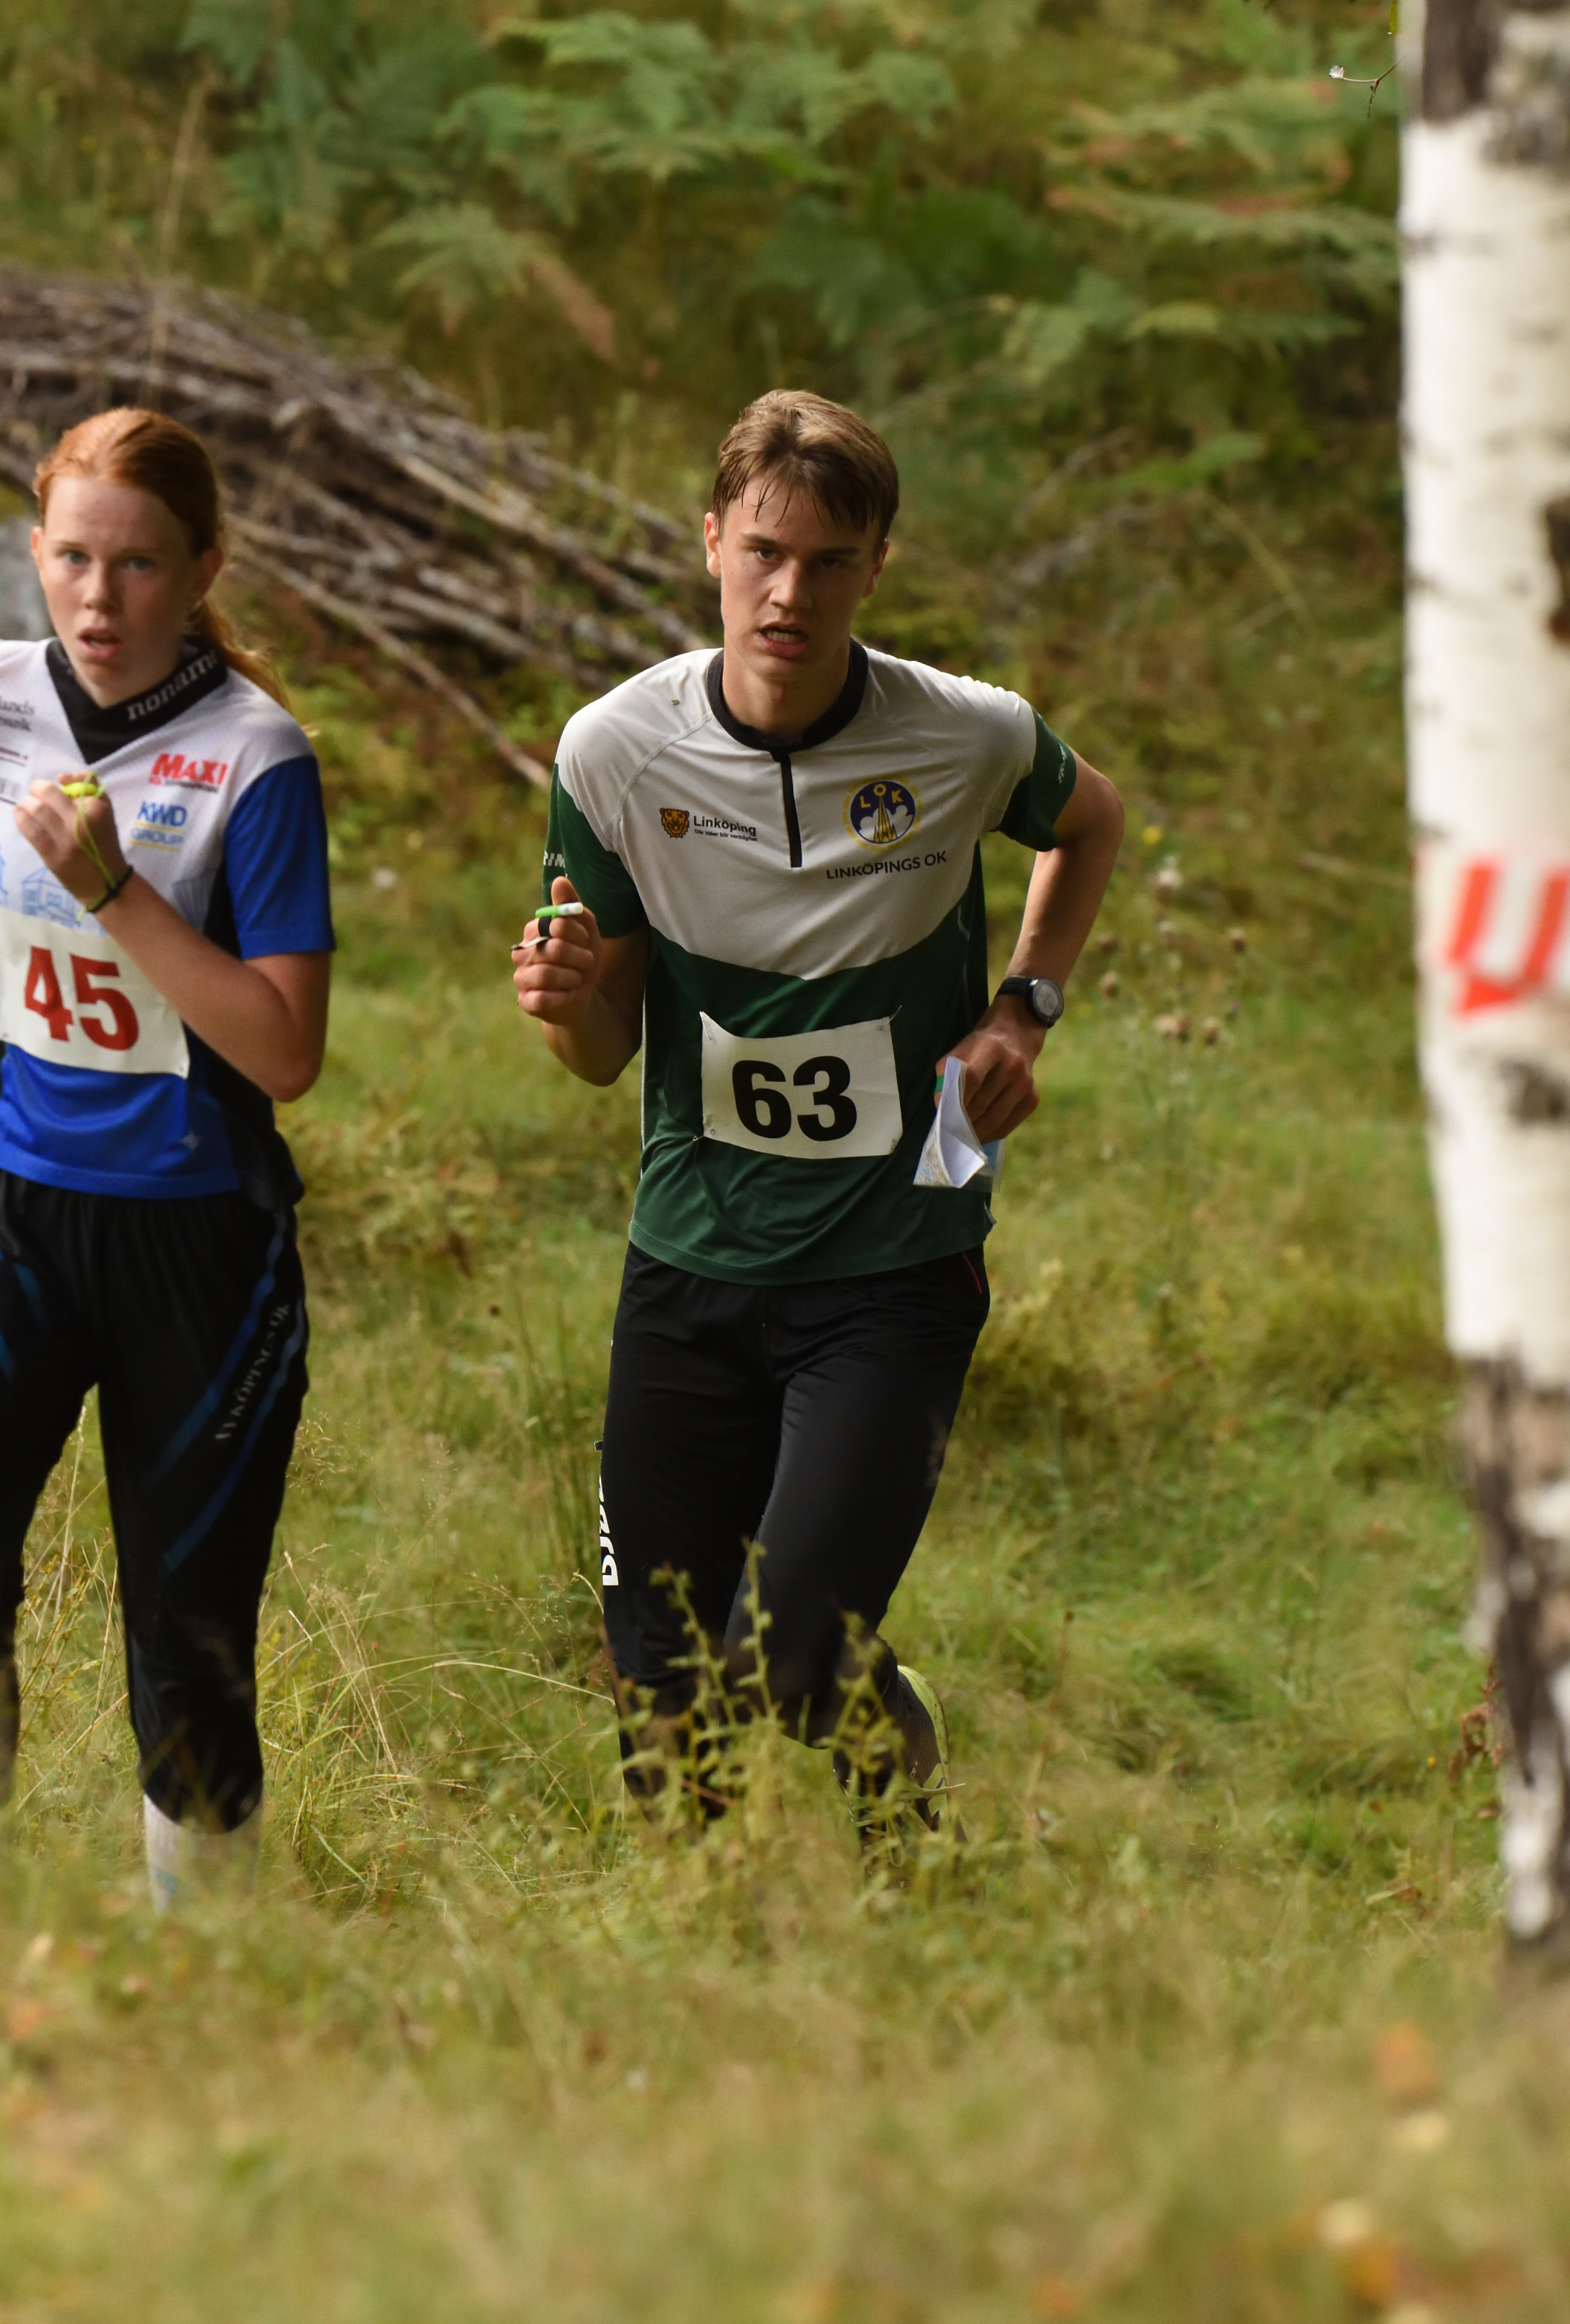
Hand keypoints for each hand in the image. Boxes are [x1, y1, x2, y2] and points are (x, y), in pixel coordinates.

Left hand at [15, 778, 127, 905]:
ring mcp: (65, 840)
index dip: (58, 784)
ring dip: (28, 803)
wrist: (106, 881)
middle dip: (37, 789)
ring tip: (28, 804)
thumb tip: (61, 777)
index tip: (56, 787)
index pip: (69, 785)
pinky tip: (19, 813)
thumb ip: (89, 786)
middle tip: (35, 792)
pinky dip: (21, 818)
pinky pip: (31, 831)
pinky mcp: (52, 855)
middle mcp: (81, 822)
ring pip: (37, 810)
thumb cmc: (105, 842)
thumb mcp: (106, 810)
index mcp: (97, 809)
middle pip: (48, 794)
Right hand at [512, 876, 603, 1028]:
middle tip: (586, 963)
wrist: (584, 995)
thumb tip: (560, 880)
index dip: (578, 935)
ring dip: (572, 978)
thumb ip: (572, 906)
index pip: (556, 925)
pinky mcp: (525, 1001)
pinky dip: (563, 997)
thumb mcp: (586, 931)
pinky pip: (542, 999)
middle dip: (580, 958)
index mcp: (534, 930)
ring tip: (577, 980)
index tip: (585, 942)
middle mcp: (522, 952)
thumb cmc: (582, 959)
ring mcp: (521, 978)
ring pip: (547, 975)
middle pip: (554, 949)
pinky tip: (568, 995)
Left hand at [940, 998, 1045, 1142]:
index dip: (956, 1100)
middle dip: (962, 1122)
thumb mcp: (960, 1051)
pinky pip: (1007, 1125)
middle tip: (947, 1134)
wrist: (1015, 1038)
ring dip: (975, 1132)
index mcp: (992, 1048)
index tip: (942, 1116)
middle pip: (982, 1103)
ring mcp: (1025, 1084)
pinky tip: (978, 1136)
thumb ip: (947, 1075)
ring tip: (960, 1139)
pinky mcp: (1032, 1099)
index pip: (972, 1078)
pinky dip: (990, 1134)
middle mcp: (1013, 1065)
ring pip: (995, 1119)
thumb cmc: (980, 1048)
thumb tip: (941, 1105)